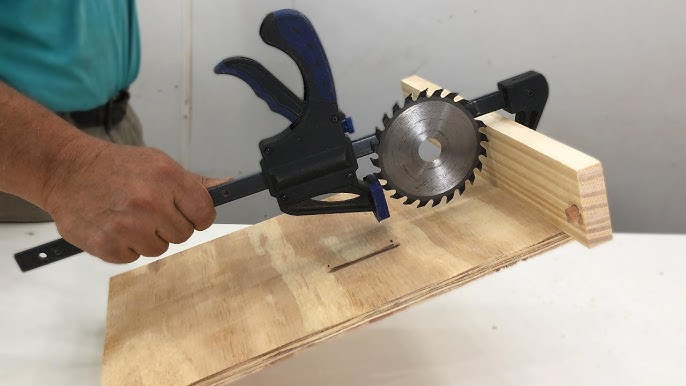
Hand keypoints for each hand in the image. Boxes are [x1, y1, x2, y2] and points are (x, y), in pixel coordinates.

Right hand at [42, 138, 224, 263]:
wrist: (67, 171)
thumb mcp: (158, 164)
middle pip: (183, 234)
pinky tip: (113, 225)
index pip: (205, 213)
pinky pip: (134, 257)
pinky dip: (125, 246)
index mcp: (167, 178)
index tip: (188, 213)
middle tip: (148, 210)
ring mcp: (128, 226)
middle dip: (170, 225)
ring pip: (160, 248)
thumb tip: (227, 187)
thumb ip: (193, 183)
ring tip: (128, 216)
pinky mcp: (108, 246)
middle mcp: (150, 202)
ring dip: (147, 237)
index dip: (198, 216)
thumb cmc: (117, 167)